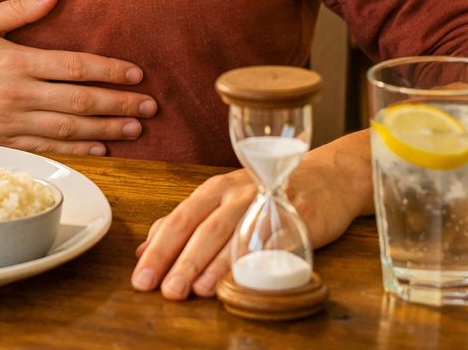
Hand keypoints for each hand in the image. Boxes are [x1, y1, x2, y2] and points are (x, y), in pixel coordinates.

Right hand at [0, 0, 156, 155]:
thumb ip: (18, 9)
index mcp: (13, 62)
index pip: (74, 67)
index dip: (109, 71)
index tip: (137, 74)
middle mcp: (15, 95)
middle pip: (78, 103)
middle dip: (118, 104)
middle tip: (150, 107)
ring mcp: (8, 123)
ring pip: (67, 130)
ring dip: (105, 129)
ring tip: (135, 129)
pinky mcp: (1, 140)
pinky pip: (46, 148)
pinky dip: (76, 149)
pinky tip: (100, 148)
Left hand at [131, 133, 371, 299]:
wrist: (327, 178)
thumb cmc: (268, 193)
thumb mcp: (223, 201)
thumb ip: (185, 223)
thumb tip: (144, 250)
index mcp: (214, 189)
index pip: (178, 219)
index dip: (158, 249)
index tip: (140, 278)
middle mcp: (236, 193)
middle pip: (203, 228)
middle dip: (180, 260)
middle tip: (163, 289)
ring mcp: (266, 204)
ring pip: (234, 234)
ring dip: (212, 264)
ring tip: (194, 290)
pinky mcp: (295, 219)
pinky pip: (270, 242)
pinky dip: (254, 260)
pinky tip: (240, 280)